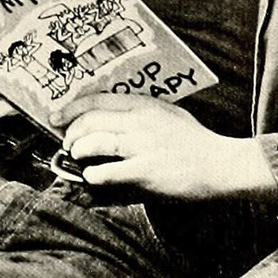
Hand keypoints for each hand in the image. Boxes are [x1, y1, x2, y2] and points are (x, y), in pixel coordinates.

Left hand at [51, 93, 277, 202]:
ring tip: (79, 159)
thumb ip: (141, 114)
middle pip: (91, 120)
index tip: (56, 117)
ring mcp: (143, 146)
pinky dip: (94, 176)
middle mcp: (141, 121)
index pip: (99, 99)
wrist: (221, 165)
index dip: (72, 108)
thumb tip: (109, 119)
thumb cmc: (195, 142)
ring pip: (94, 143)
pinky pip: (107, 172)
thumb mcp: (170, 115)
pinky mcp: (146, 171)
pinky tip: (93, 178)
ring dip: (79, 152)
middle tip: (67, 144)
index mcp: (146, 105)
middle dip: (71, 133)